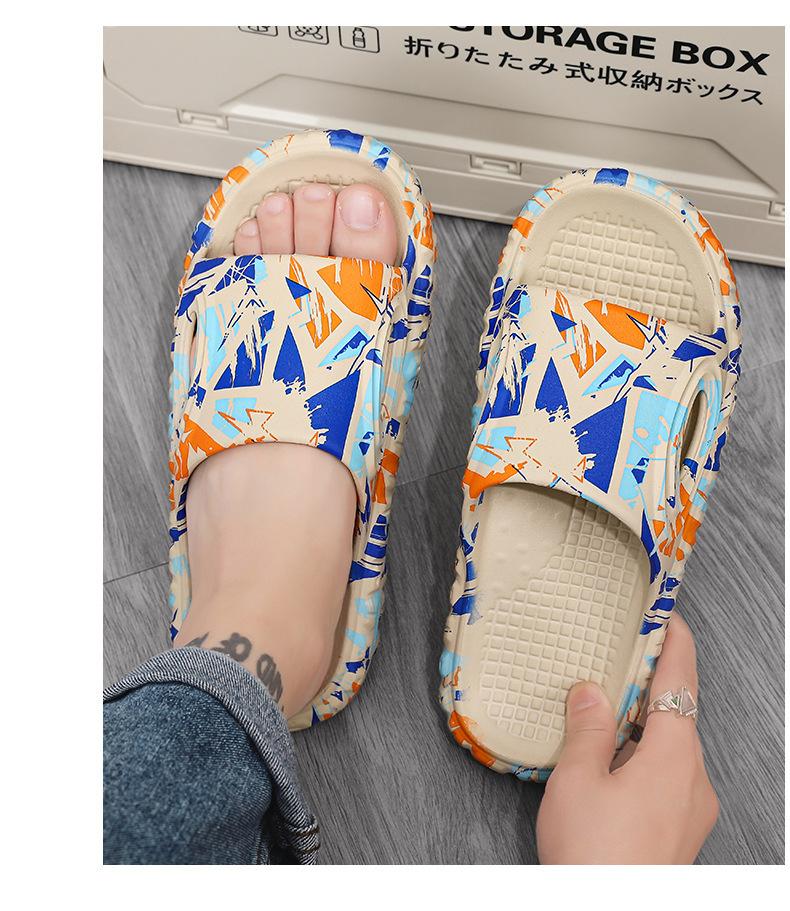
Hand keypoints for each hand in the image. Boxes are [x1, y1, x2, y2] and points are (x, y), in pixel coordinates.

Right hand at [537, 614, 718, 863]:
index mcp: (675, 756)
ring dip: (642, 724)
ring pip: (672, 747)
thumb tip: (592, 690)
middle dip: (648, 685)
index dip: (674, 642)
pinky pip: (668, 775)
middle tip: (617, 659)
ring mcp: (692, 808)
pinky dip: (644, 755)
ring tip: (602, 711)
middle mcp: (695, 779)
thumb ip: (587, 727)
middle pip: (678, 713)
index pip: (682, 680)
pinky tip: (611, 761)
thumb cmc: (594, 857)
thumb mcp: (579, 780)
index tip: (666, 615)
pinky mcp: (681, 830)